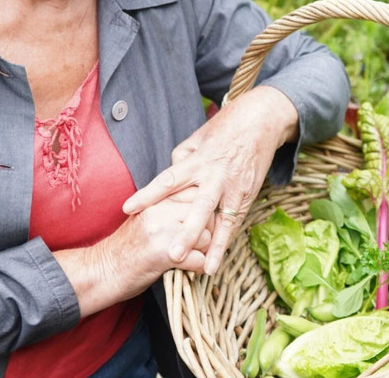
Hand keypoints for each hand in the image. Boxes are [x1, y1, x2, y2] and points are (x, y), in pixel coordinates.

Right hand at [56, 187, 213, 316]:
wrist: (102, 271)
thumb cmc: (125, 247)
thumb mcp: (145, 218)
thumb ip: (167, 208)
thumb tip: (195, 206)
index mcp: (156, 200)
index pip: (194, 192)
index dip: (203, 209)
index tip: (202, 222)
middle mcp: (161, 210)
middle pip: (205, 212)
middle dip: (209, 228)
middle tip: (203, 242)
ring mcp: (163, 231)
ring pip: (206, 236)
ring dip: (204, 250)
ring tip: (195, 257)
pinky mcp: (165, 254)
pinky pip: (199, 259)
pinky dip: (200, 267)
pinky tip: (194, 270)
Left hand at [122, 86, 298, 273]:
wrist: (260, 120)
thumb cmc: (225, 128)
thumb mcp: (197, 138)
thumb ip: (182, 159)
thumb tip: (170, 177)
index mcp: (197, 161)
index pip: (168, 180)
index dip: (148, 195)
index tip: (127, 209)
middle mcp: (214, 177)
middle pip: (197, 208)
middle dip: (185, 233)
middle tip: (171, 254)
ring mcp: (233, 187)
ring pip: (220, 221)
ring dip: (210, 246)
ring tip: (201, 268)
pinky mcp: (247, 195)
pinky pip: (234, 222)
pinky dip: (225, 243)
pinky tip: (216, 263)